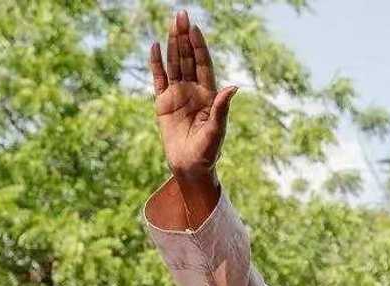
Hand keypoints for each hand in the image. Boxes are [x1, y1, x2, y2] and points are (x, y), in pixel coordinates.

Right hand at [149, 10, 236, 183]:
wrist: (190, 166)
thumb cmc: (207, 151)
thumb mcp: (217, 130)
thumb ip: (222, 109)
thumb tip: (233, 88)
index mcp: (208, 95)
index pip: (203, 65)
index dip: (199, 47)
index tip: (195, 29)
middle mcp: (193, 91)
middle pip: (188, 59)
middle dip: (185, 37)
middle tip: (181, 15)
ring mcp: (177, 95)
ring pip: (174, 64)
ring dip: (173, 44)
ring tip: (172, 24)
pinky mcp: (162, 103)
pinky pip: (159, 79)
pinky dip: (157, 63)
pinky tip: (156, 46)